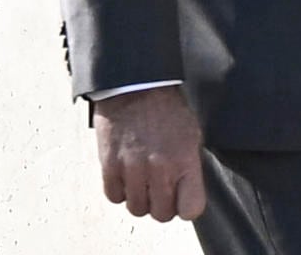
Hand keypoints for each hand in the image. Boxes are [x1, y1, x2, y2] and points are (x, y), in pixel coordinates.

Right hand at [93, 85, 207, 222]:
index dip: (186, 206)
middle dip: (162, 204)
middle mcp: (159, 168)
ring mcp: (132, 168)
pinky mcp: (109, 165)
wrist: (135, 86)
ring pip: (137, 209)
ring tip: (142, 179)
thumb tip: (187, 192)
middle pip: (162, 215)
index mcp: (184, 160)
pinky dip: (120, 190)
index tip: (182, 199)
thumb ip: (190, 166)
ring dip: (140, 198)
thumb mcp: (191, 133)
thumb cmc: (165, 108)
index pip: (191, 209)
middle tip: (160, 188)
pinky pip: (114, 197)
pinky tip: (126, 175)